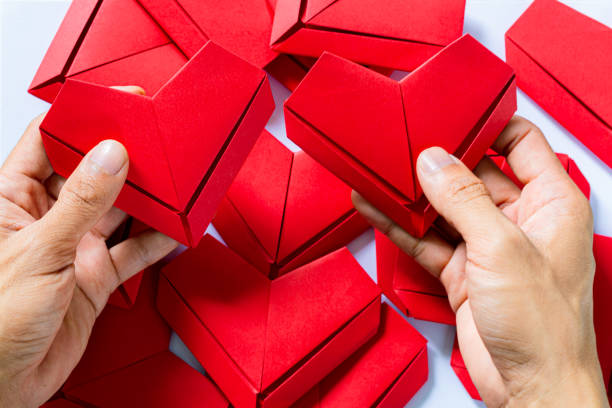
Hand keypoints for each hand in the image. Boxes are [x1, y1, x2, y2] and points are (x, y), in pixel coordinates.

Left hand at [0, 87, 177, 406]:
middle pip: (93, 172)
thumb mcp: (40, 252)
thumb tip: (111, 155)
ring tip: (175, 179)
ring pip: (119, 210)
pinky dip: (157, 240)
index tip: (118, 103)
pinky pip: (134, 250)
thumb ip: (81, 203)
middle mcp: (48, 219)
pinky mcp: (97, 276)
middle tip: (158, 139)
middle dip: (125, 155)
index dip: (82, 119)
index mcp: (13, 200)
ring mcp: (75, 247)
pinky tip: (176, 229)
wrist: (3, 384)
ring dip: (147, 198)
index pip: (48, 142)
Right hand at [353, 116, 607, 406]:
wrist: (530, 386)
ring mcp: (486, 245)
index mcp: (550, 202)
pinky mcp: (462, 270)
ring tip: (379, 169)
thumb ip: (464, 199)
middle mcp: (519, 219)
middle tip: (403, 141)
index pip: (521, 142)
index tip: (451, 112)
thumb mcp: (502, 248)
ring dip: (412, 192)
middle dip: (438, 159)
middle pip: (474, 172)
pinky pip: (426, 237)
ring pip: (444, 206)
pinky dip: (400, 224)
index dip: (488, 125)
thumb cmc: (544, 326)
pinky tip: (375, 207)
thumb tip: (434, 161)